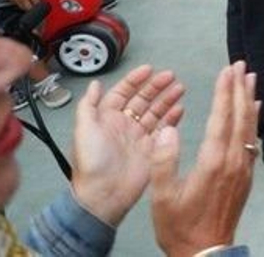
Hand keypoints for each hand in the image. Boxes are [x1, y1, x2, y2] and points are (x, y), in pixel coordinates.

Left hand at [70, 65, 187, 226]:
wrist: (104, 195)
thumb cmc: (92, 162)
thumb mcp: (83, 130)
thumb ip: (88, 106)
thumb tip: (94, 84)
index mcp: (107, 118)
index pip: (122, 92)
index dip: (135, 80)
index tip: (149, 69)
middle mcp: (124, 125)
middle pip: (142, 99)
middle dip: (156, 86)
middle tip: (170, 76)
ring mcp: (139, 136)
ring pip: (155, 111)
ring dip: (167, 99)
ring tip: (179, 88)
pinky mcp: (151, 148)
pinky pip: (164, 129)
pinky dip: (173, 118)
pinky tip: (180, 108)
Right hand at [148, 62, 256, 256]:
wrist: (205, 253)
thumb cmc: (180, 226)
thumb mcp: (163, 196)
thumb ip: (164, 160)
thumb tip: (168, 128)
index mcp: (214, 162)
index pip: (222, 118)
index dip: (225, 92)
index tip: (227, 70)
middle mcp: (234, 161)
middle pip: (240, 117)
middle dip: (240, 89)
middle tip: (241, 65)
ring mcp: (244, 168)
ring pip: (250, 127)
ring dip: (250, 101)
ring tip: (251, 79)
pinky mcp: (246, 176)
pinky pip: (253, 140)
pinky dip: (254, 121)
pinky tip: (254, 112)